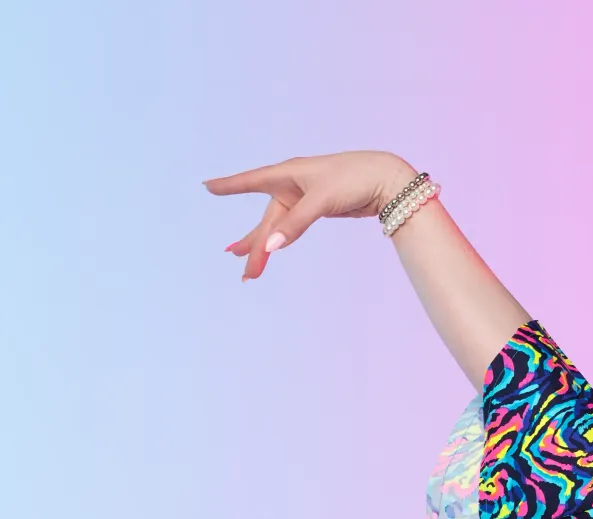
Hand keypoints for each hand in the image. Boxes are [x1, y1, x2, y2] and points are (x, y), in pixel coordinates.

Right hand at [204, 151, 417, 280]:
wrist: (385, 180)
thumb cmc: (353, 179)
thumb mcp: (321, 200)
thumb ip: (295, 224)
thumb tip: (270, 247)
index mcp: (287, 174)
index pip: (251, 181)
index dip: (229, 186)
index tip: (207, 187)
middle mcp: (291, 184)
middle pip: (266, 220)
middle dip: (254, 245)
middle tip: (244, 271)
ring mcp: (303, 198)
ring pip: (277, 227)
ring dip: (264, 246)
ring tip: (249, 266)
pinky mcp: (316, 209)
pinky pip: (291, 227)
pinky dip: (281, 238)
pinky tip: (274, 246)